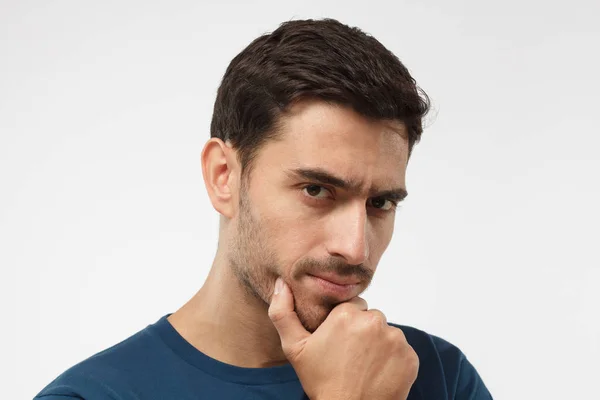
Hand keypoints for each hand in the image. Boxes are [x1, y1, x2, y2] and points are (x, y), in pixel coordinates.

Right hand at [268, 278, 418, 399]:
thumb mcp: (294, 348)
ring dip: (378, 345)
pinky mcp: (410, 357)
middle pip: (370, 318)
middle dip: (362, 332)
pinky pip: (401, 351)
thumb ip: (283, 313)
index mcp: (347, 314)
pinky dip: (393, 360)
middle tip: (350, 355)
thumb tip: (281, 283)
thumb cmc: (321, 381)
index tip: (338, 342)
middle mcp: (374, 321)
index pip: (352, 306)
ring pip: (386, 333)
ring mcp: (395, 340)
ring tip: (364, 366)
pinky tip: (378, 373)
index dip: (344, 324)